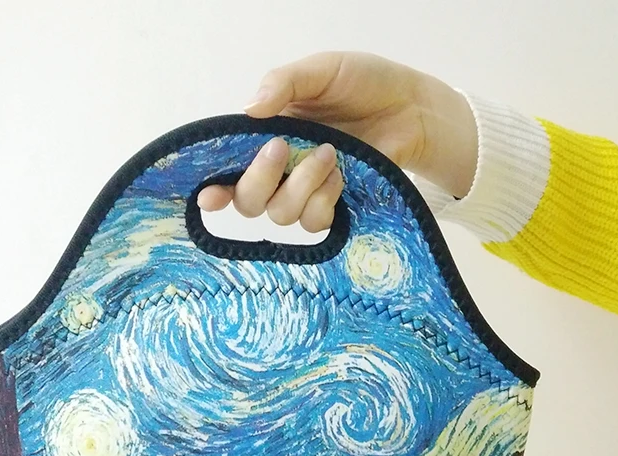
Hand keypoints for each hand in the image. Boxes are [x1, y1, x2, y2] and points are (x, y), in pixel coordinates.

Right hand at [197, 51, 477, 231]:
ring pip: (281, 214)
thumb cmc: (364, 82)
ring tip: (330, 154)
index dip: (213, 187)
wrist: (410, 106)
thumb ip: (283, 84)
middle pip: (248, 201)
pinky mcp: (332, 206)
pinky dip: (325, 200)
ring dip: (302, 186)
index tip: (207, 196)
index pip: (228, 167)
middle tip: (283, 148)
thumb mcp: (321, 70)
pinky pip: (314, 222)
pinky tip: (341, 175)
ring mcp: (305, 191)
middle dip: (260, 179)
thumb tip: (249, 109)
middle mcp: (279, 169)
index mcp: (266, 135)